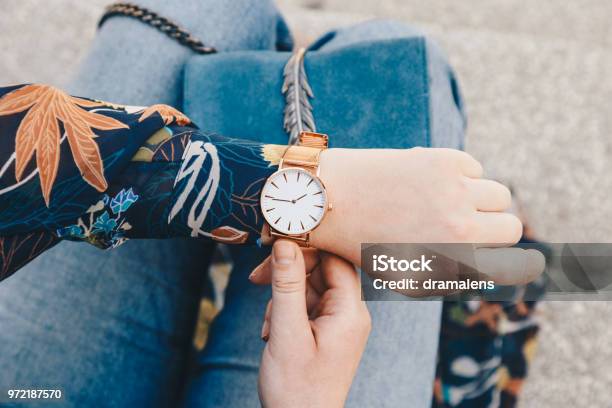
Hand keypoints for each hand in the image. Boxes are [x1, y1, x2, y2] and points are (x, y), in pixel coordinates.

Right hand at [253, 240, 370, 407]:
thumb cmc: (297, 387)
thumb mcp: (287, 331)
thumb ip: (287, 285)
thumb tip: (285, 244)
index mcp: (350, 311)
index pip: (335, 259)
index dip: (306, 248)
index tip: (276, 245)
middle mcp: (350, 313)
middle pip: (320, 270)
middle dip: (288, 275)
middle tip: (257, 280)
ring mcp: (339, 322)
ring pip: (309, 287)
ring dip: (283, 298)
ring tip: (270, 328)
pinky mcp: (326, 331)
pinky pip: (306, 305)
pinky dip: (286, 312)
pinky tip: (273, 333)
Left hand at [305, 147, 542, 285]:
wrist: (330, 200)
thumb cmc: (364, 242)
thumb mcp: (406, 275)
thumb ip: (449, 273)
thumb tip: (486, 266)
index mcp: (449, 263)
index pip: (509, 265)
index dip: (501, 258)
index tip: (492, 251)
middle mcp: (460, 230)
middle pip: (512, 227)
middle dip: (495, 229)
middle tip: (471, 226)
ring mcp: (455, 193)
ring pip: (499, 195)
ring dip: (481, 201)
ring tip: (451, 203)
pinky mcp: (444, 161)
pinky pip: (475, 168)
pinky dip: (462, 175)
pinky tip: (434, 181)